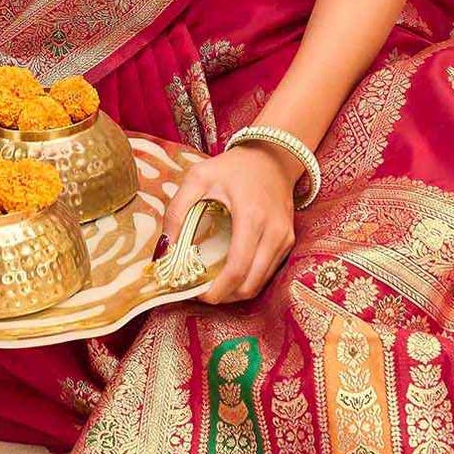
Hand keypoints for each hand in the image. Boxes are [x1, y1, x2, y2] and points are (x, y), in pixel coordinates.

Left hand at [161, 139, 298, 305]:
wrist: (272, 157)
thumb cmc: (233, 167)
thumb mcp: (199, 177)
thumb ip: (178, 209)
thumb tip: (165, 247)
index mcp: (251, 217)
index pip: (237, 268)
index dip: (217, 290)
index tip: (196, 293)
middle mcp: (274, 232)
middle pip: (250, 284)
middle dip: (224, 296)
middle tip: (200, 292)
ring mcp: (284, 239)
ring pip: (260, 283)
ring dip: (236, 292)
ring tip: (212, 285)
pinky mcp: (288, 242)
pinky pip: (267, 272)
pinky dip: (248, 279)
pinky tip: (229, 272)